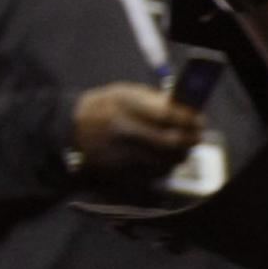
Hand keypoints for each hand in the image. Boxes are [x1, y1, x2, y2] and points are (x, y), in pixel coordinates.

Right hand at [69, 82, 204, 182]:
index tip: (200, 121)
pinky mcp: (119, 173)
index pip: (167, 115)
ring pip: (165, 161)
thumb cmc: (103, 108)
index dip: (189, 120)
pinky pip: (153, 174)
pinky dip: (163, 168)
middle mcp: (122, 130)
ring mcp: (120, 153)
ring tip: (179, 148)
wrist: (68, 133)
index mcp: (124, 104)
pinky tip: (161, 159)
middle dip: (189, 140)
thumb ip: (155, 101)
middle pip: (170, 142)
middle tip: (197, 137)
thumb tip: (187, 111)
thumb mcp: (124, 94)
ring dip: (178, 155)